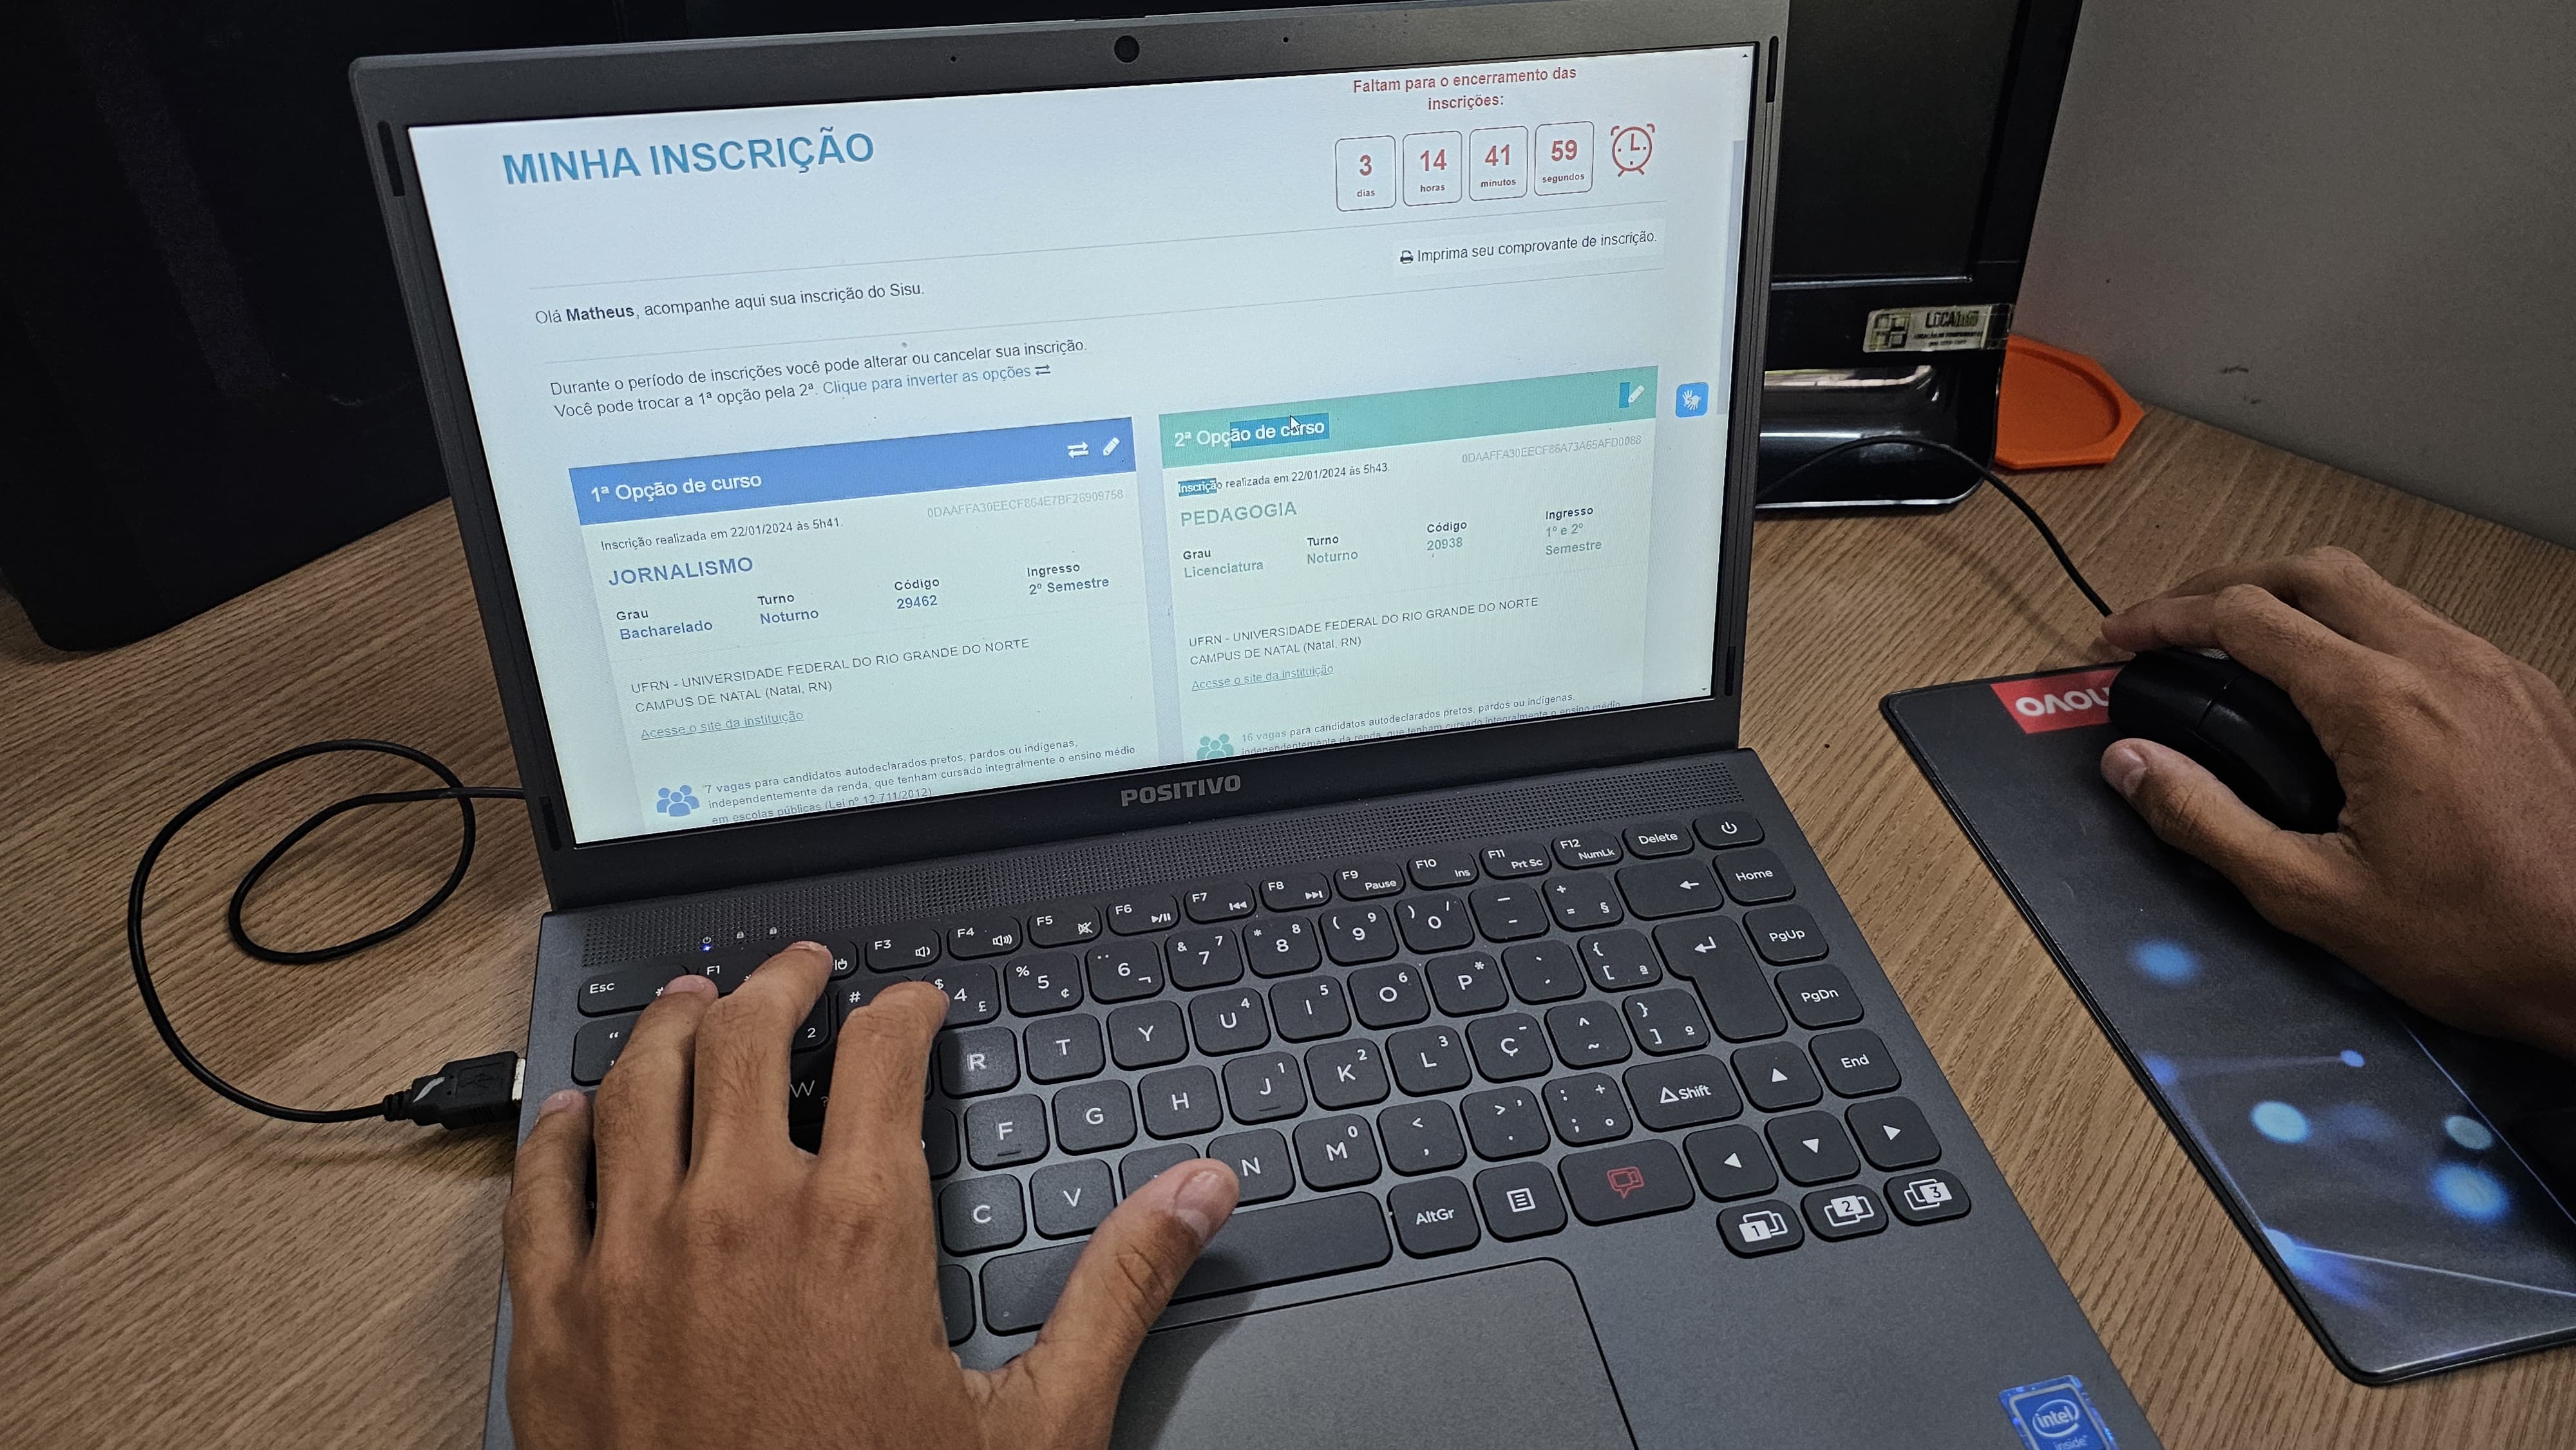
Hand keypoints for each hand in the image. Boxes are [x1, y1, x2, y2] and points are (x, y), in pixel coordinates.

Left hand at [504, 942, 1239, 1449]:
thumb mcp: (1035, 1426)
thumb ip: (1119, 1290)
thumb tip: (1198, 1195)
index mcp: (858, 1225)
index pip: (880, 1053)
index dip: (903, 1009)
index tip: (913, 1006)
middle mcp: (736, 1214)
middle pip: (745, 1036)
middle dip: (782, 983)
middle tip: (802, 969)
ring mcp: (632, 1258)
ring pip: (638, 1082)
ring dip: (669, 1024)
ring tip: (694, 1000)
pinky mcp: (555, 1316)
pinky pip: (542, 1180)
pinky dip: (562, 1124)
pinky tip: (578, 1106)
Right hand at [2097, 547, 2575, 1058]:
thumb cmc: (2487, 940)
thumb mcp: (2314, 898)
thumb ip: (2208, 821)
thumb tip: (2136, 766)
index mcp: (2383, 705)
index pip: (2245, 617)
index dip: (2165, 619)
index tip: (2124, 638)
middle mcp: (2445, 666)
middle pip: (2311, 571)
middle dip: (2227, 585)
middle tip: (2174, 625)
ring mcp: (2496, 673)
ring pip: (2376, 593)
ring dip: (2298, 602)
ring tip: (2247, 651)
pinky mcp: (2528, 694)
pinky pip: (2429, 630)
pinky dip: (2363, 633)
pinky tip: (2342, 691)